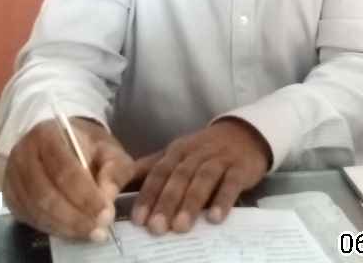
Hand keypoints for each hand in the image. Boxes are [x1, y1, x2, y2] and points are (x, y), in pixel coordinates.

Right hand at [2, 117, 136, 239]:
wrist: (63, 142)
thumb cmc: (87, 146)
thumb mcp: (109, 150)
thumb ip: (113, 170)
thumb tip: (107, 198)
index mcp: (48, 134)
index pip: (64, 169)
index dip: (85, 195)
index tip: (105, 212)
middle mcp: (24, 154)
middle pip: (46, 193)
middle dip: (75, 216)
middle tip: (99, 229)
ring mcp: (13, 176)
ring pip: (36, 210)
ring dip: (65, 226)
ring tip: (89, 232)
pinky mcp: (10, 196)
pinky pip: (29, 218)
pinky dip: (53, 228)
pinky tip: (72, 230)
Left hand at [130, 118, 270, 234]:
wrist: (244, 134)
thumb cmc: (204, 151)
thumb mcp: (178, 154)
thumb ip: (152, 168)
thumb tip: (118, 182)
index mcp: (177, 150)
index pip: (159, 172)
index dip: (148, 194)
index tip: (138, 219)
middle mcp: (196, 153)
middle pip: (179, 177)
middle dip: (166, 202)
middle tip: (156, 228)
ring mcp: (219, 159)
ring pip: (202, 179)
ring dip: (191, 203)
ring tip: (181, 227)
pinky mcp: (239, 168)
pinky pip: (230, 183)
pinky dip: (223, 200)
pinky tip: (215, 218)